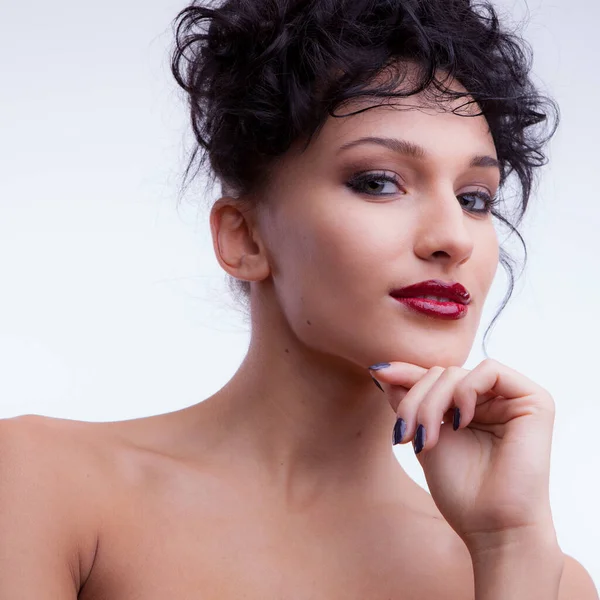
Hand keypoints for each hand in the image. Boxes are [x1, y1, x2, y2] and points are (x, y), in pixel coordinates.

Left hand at [369, 358, 558, 554]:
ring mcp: (513, 398)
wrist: (491, 526)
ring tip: (426, 439)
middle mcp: (492, 399)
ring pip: (457, 373)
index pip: (434, 377)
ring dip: (431, 403)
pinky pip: (490, 370)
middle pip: (441, 374)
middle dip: (415, 402)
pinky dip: (465, 391)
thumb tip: (382, 369)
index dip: (405, 373)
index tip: (378, 373)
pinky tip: (460, 422)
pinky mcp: (534, 400)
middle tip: (405, 436)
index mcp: (470, 406)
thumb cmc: (460, 490)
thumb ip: (408, 401)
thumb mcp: (423, 435)